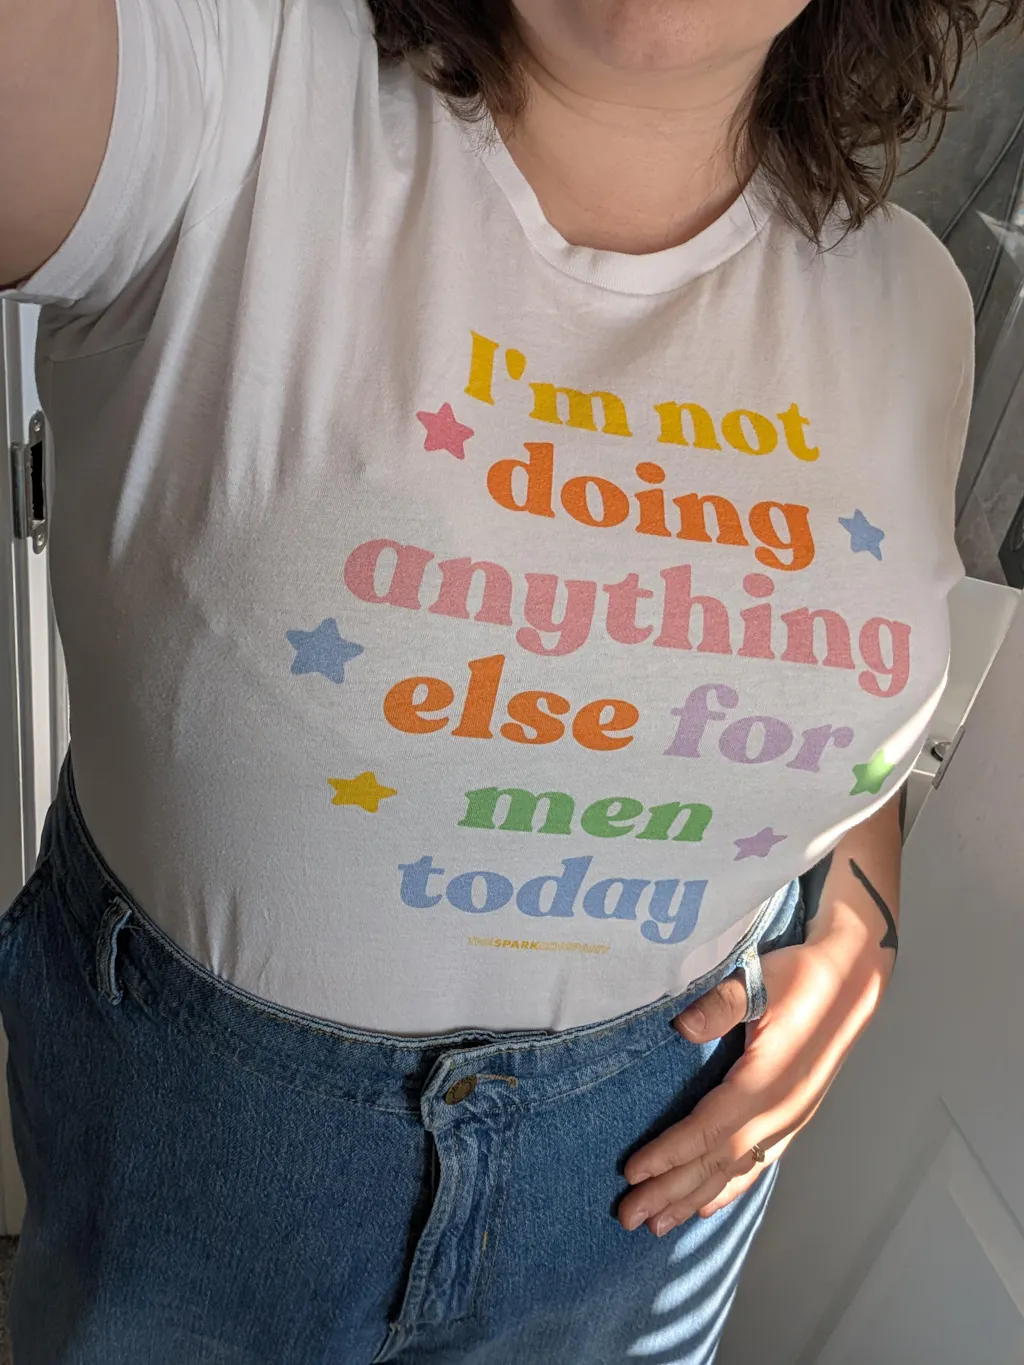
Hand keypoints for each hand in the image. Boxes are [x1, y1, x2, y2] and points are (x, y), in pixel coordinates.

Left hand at [617, 925, 891, 1236]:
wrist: (852, 980)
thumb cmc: (800, 977)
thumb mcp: (761, 979)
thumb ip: (721, 1004)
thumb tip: (680, 1027)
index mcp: (767, 1082)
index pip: (708, 1129)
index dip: (669, 1153)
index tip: (631, 1172)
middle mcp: (781, 1112)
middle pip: (718, 1162)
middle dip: (671, 1191)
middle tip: (629, 1217)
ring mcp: (791, 1119)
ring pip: (737, 1171)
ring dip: (694, 1199)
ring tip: (658, 1226)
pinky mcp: (795, 1118)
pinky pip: (757, 1165)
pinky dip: (728, 1188)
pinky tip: (708, 1205)